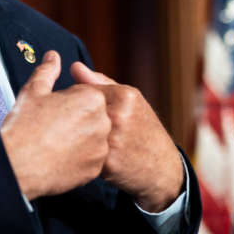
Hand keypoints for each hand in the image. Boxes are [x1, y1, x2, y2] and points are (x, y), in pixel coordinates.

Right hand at [0, 51, 110, 199]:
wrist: (16, 164)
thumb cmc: (23, 125)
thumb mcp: (34, 90)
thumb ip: (48, 70)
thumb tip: (53, 56)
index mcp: (92, 98)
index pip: (86, 96)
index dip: (66, 102)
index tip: (52, 112)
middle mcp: (103, 121)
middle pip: (92, 117)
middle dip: (76, 120)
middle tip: (52, 128)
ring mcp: (100, 147)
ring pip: (93, 139)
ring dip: (79, 139)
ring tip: (55, 143)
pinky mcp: (95, 168)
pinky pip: (91, 160)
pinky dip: (78, 159)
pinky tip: (59, 158)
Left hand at [70, 61, 184, 212]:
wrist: (161, 167)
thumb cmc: (143, 129)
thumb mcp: (129, 100)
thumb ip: (99, 82)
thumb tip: (74, 66)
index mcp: (124, 96)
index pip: (82, 91)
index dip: (77, 103)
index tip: (84, 112)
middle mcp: (119, 116)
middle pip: (77, 112)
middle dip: (72, 120)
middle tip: (78, 128)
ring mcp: (114, 141)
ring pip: (76, 134)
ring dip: (72, 137)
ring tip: (81, 142)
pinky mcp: (107, 164)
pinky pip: (80, 155)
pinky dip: (78, 155)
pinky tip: (86, 156)